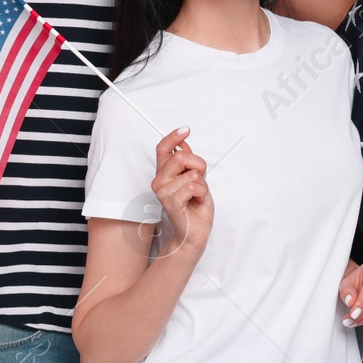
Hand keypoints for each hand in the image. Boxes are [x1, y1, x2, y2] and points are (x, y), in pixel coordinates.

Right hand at [150, 127, 211, 256]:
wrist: (195, 231)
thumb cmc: (195, 207)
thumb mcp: (195, 178)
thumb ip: (188, 162)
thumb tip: (183, 144)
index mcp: (164, 173)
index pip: (163, 148)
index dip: (173, 136)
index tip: (186, 130)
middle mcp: (159, 181)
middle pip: (180, 156)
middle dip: (198, 165)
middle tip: (199, 180)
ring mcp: (163, 192)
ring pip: (192, 173)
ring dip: (202, 184)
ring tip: (197, 196)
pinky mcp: (170, 201)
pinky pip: (194, 186)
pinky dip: (202, 192)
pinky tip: (197, 201)